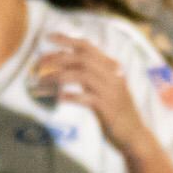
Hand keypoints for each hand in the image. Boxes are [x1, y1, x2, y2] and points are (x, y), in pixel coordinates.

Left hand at [28, 36, 147, 153]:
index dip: (67, 40)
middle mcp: (112, 76)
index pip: (88, 47)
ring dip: (58, 77)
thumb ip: (89, 76)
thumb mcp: (104, 89)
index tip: (48, 37)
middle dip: (57, 58)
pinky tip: (58, 98)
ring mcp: (111, 92)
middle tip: (37, 65)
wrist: (135, 135)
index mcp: (111, 69)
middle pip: (82, 59)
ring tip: (41, 82)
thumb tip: (64, 65)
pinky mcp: (108, 109)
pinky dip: (71, 96)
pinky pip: (87, 98)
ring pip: (82, 76)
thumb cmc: (114, 112)